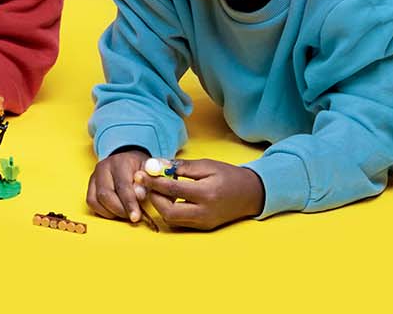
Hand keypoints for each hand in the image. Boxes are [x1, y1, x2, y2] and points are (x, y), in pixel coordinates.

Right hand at [85, 148, 151, 224]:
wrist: (129, 162)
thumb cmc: (141, 170)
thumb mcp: (149, 173)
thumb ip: (147, 183)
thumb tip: (140, 195)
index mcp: (120, 162)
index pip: (122, 185)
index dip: (129, 203)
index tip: (136, 217)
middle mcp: (104, 167)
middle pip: (105, 194)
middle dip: (120, 210)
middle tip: (133, 216)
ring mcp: (94, 176)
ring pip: (95, 200)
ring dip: (111, 212)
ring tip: (125, 212)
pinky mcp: (90, 184)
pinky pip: (91, 202)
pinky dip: (103, 211)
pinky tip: (115, 211)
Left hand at [138, 158, 263, 229]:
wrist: (251, 194)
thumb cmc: (228, 176)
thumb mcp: (206, 165)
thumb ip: (181, 167)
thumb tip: (157, 165)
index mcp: (207, 194)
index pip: (172, 189)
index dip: (153, 182)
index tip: (141, 174)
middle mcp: (205, 213)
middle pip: (168, 212)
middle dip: (154, 198)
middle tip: (148, 184)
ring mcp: (204, 223)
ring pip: (172, 219)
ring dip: (160, 205)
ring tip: (159, 189)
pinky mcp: (203, 227)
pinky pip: (180, 222)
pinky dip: (170, 210)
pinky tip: (170, 198)